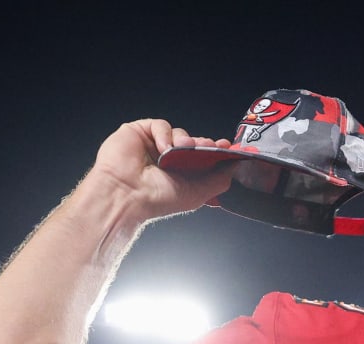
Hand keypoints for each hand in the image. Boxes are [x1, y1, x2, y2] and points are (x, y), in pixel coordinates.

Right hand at [86, 119, 235, 222]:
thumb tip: (235, 168)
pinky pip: (160, 125)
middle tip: (208, 146)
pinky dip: (164, 134)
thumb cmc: (158, 199)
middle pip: (192, 143)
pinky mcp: (140, 132)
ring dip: (183, 140)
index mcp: (181, 175)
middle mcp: (168, 160)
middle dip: (202, 144)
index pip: (202, 159)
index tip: (227, 147)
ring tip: (180, 151)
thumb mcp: (198, 193)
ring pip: (178, 133)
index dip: (215, 152)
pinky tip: (162, 147)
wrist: (129, 193)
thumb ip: (219, 181)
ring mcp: (154, 145)